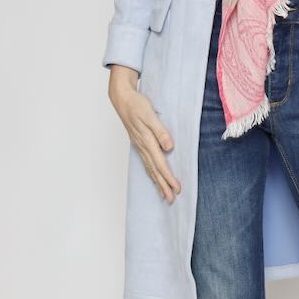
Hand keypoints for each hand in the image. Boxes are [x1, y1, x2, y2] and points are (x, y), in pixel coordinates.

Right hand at [108, 67, 180, 202]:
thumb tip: (169, 147)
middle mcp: (142, 146)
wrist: (122, 98)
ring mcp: (139, 145)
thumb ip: (160, 132)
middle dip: (163, 186)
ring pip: (149, 168)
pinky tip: (154, 176)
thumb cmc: (136, 105)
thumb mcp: (150, 116)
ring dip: (157, 182)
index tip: (176, 189)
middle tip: (171, 199)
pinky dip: (151, 172)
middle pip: (154, 170)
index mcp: (146, 141)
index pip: (160, 164)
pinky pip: (146, 162)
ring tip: (164, 194)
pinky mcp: (139, 142)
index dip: (168, 178)